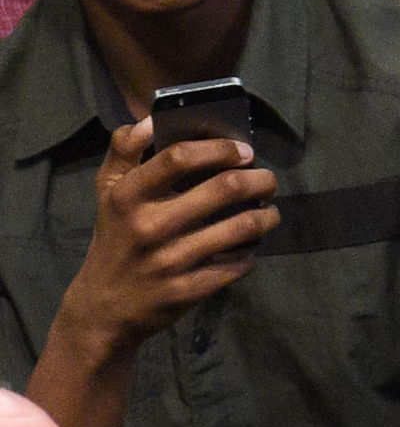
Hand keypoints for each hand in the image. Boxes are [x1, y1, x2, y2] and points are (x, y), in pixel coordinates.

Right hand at [57, 117, 279, 353]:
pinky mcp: (188, 289)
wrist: (103, 307)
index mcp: (128, 196)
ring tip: (269, 212)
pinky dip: (251, 253)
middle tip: (267, 180)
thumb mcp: (107, 194)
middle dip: (260, 180)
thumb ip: (124, 152)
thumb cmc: (115, 239)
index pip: (179, 157)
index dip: (220, 148)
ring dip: (266, 216)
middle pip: (225, 188)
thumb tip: (150, 119)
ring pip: (243, 227)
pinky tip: (249, 247)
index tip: (244, 151)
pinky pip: (239, 264)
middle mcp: (149, 225)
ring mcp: (170, 260)